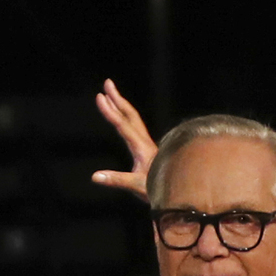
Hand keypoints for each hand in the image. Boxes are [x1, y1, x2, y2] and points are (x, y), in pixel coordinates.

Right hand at [91, 80, 156, 198]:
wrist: (180, 192)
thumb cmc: (159, 189)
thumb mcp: (137, 186)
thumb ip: (117, 180)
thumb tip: (95, 176)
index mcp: (141, 147)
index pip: (122, 124)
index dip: (110, 110)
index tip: (100, 96)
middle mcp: (144, 142)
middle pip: (130, 114)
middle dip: (118, 98)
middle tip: (107, 82)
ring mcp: (146, 144)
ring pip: (133, 119)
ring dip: (121, 105)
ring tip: (111, 94)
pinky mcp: (146, 149)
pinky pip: (134, 127)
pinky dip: (125, 116)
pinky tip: (121, 116)